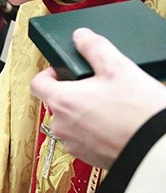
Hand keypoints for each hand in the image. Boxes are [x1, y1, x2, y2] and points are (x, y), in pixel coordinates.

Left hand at [31, 28, 165, 168]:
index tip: (65, 70)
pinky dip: (92, 129)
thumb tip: (81, 36)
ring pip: (69, 120)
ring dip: (82, 112)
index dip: (50, 72)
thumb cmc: (138, 111)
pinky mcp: (86, 156)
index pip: (37, 83)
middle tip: (96, 86)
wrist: (156, 147)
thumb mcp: (118, 67)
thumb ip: (93, 47)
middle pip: (55, 101)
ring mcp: (72, 143)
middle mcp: (61, 124)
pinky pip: (81, 137)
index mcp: (62, 101)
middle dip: (72, 91)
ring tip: (109, 106)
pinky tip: (113, 123)